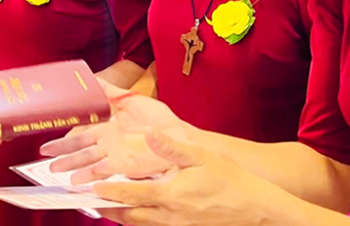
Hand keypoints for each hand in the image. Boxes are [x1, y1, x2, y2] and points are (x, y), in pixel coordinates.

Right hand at [40, 81, 193, 182]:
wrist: (179, 136)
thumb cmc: (158, 119)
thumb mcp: (131, 98)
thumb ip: (110, 90)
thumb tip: (91, 76)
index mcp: (106, 126)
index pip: (80, 131)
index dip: (65, 136)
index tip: (50, 138)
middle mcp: (107, 142)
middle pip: (79, 148)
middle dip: (62, 152)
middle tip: (45, 156)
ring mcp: (115, 154)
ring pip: (87, 160)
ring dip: (72, 166)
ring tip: (56, 170)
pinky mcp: (125, 165)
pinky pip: (104, 170)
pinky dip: (91, 175)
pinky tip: (79, 179)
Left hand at [94, 129, 276, 225]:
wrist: (258, 212)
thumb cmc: (232, 182)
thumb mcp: (202, 157)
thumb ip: (171, 147)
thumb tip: (148, 133)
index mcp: (170, 195)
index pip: (130, 194)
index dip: (108, 190)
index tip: (91, 186)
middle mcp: (170, 216)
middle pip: (130, 216)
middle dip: (109, 208)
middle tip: (91, 201)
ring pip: (142, 225)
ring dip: (124, 217)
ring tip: (109, 208)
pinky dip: (143, 222)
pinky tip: (139, 214)